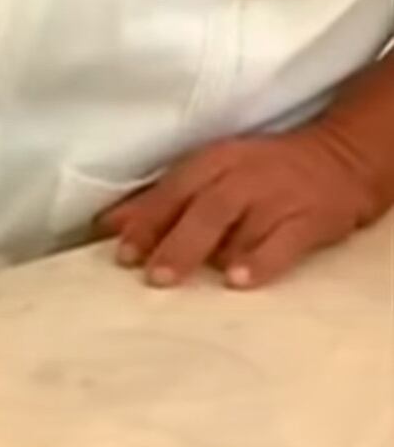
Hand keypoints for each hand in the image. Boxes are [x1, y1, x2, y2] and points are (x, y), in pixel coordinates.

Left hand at [98, 126, 380, 289]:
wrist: (339, 161)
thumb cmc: (258, 173)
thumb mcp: (208, 174)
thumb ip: (160, 201)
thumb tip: (106, 226)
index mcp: (212, 163)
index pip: (173, 191)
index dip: (146, 222)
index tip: (122, 254)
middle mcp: (243, 178)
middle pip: (205, 211)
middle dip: (175, 244)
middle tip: (152, 276)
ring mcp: (278, 198)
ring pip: (242, 228)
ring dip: (214, 257)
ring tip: (186, 285)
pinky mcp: (311, 219)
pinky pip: (283, 242)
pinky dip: (260, 262)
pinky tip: (238, 281)